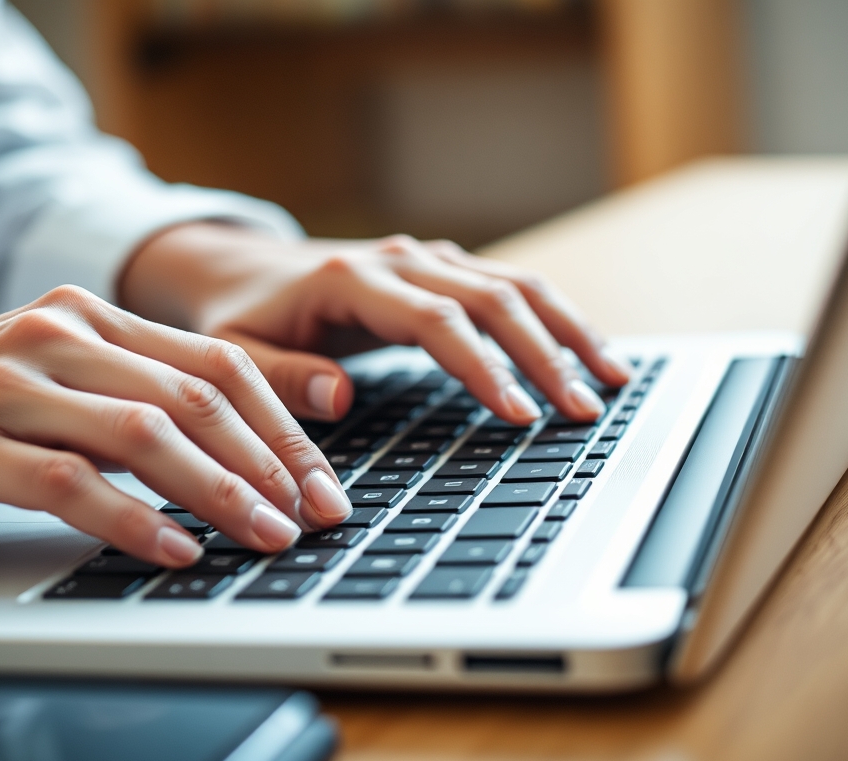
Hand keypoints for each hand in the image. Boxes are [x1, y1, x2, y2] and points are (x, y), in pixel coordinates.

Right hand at [0, 287, 352, 566]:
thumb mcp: (53, 386)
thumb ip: (131, 400)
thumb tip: (238, 456)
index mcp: (89, 316)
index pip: (217, 365)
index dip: (284, 426)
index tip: (324, 484)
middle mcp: (55, 334)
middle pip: (196, 396)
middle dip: (271, 463)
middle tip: (317, 517)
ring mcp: (8, 383)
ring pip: (144, 434)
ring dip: (220, 492)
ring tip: (267, 535)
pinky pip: (70, 481)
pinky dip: (134, 519)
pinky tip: (175, 550)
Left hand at [119, 224, 630, 423]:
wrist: (242, 270)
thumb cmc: (240, 319)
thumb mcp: (236, 355)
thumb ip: (282, 376)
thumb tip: (340, 395)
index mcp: (350, 280)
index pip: (435, 320)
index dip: (481, 366)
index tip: (518, 413)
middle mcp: (400, 260)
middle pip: (492, 298)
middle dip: (545, 355)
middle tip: (584, 410)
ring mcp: (427, 260)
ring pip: (514, 286)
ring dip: (566, 331)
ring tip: (612, 381)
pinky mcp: (444, 270)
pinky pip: (510, 288)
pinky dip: (554, 320)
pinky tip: (587, 353)